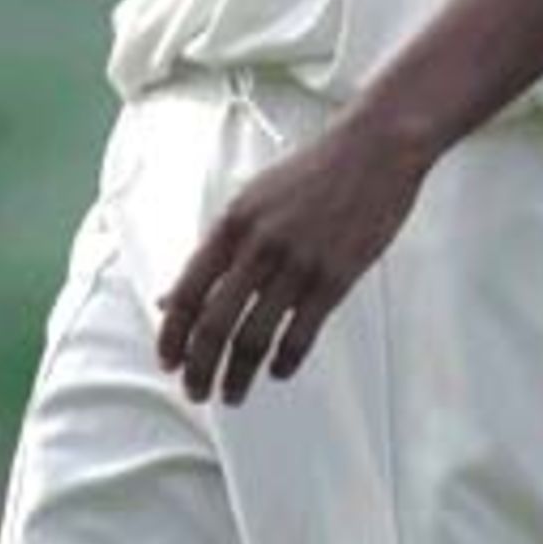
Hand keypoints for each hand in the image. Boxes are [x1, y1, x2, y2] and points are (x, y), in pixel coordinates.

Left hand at [156, 110, 429, 407]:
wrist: (373, 150)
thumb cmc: (312, 172)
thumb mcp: (252, 200)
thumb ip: (216, 249)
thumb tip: (174, 297)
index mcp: (233, 222)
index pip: (189, 291)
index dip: (173, 335)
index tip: (169, 362)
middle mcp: (260, 244)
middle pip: (216, 324)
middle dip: (200, 367)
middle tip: (198, 392)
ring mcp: (298, 262)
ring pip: (255, 337)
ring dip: (239, 375)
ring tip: (234, 394)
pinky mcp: (335, 278)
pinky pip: (301, 334)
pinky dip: (285, 362)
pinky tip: (277, 372)